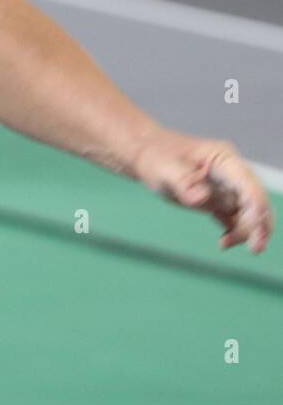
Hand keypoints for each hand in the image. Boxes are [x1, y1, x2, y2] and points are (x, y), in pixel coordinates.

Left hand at [131, 129, 273, 252]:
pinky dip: (235, 231)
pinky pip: (234, 219)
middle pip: (254, 201)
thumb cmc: (155, 156)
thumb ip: (183, 182)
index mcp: (223, 159)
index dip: (256, 204)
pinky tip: (224, 243)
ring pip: (247, 213)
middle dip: (259, 224)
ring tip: (224, 244)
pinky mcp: (217, 201)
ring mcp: (225, 188)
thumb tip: (202, 198)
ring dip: (245, 231)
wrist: (146, 156)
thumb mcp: (164, 168)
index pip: (247, 184)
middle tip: (255, 248)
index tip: (257, 225)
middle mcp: (231, 174)